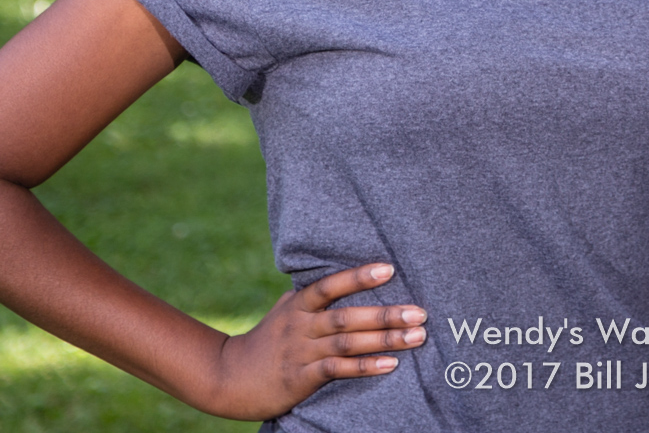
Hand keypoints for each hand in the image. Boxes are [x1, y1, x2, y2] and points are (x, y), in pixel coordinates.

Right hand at [204, 263, 425, 419]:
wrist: (228, 379)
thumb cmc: (265, 341)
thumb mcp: (283, 311)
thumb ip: (309, 296)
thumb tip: (337, 273)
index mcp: (297, 305)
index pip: (329, 286)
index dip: (358, 276)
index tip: (390, 269)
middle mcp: (300, 326)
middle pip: (347, 317)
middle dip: (386, 313)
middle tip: (420, 312)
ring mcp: (301, 353)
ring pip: (347, 344)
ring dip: (384, 340)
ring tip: (417, 336)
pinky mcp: (301, 379)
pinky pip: (337, 371)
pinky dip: (365, 367)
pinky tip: (391, 364)